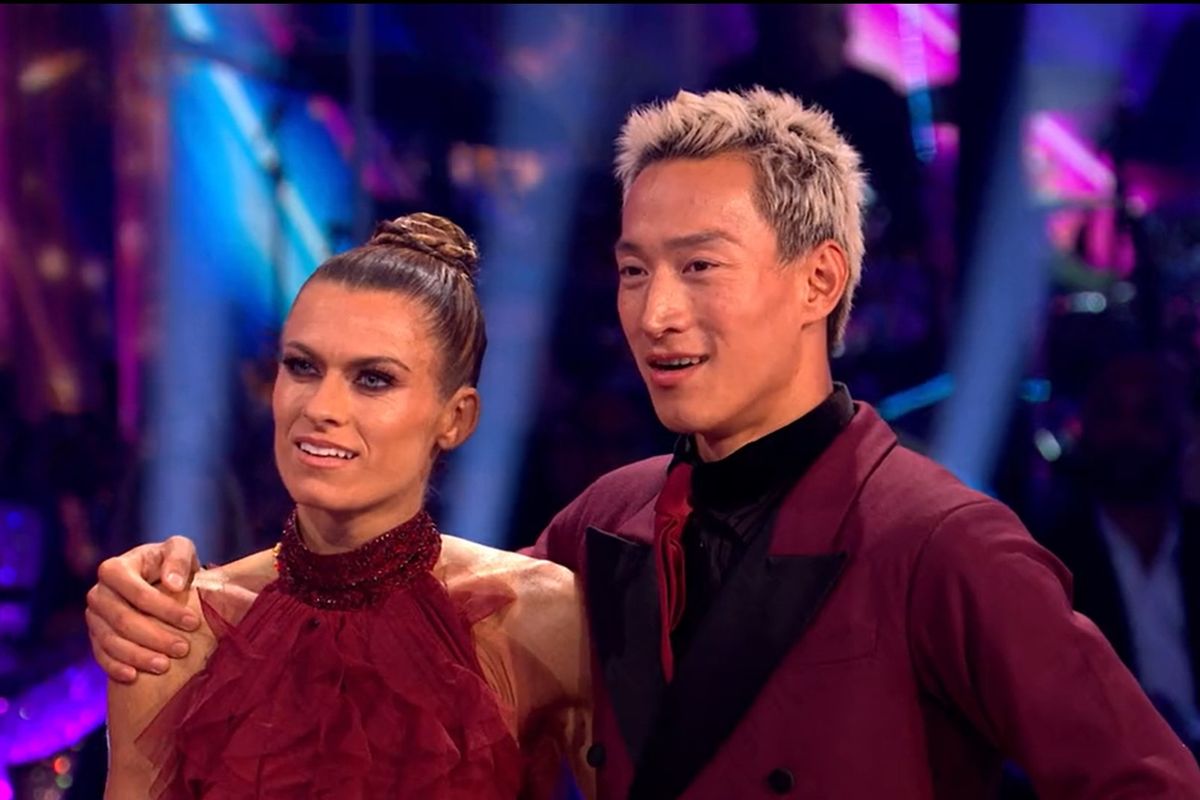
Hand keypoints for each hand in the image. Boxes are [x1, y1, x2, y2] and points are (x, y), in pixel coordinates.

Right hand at [85, 536, 201, 682]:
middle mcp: (98, 593)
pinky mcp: (95, 637)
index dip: (164, 609)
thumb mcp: (180, 550)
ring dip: (138, 656)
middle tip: (183, 649)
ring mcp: (94, 617)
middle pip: (122, 620)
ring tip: (164, 666)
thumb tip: (173, 584)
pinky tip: (133, 676)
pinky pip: (100, 655)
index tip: (193, 622)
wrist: (160, 581)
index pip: (136, 593)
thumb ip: (179, 559)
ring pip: (110, 641)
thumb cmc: (172, 564)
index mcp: (115, 568)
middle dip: (154, 637)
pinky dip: (115, 667)